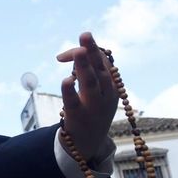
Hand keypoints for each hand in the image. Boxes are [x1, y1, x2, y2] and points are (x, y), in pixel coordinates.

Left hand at [54, 32, 118, 161]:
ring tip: (79, 51)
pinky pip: (73, 102)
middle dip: (93, 52)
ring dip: (84, 66)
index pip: (103, 62)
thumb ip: (86, 71)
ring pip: (90, 83)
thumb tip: (75, 52)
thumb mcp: (95, 90)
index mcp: (111, 86)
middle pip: (100, 70)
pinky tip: (66, 79)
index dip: (91, 50)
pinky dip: (70, 90)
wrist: (88, 142)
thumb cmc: (91, 110)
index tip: (76, 44)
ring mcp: (93, 106)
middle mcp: (105, 94)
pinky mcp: (78, 117)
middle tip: (85, 34)